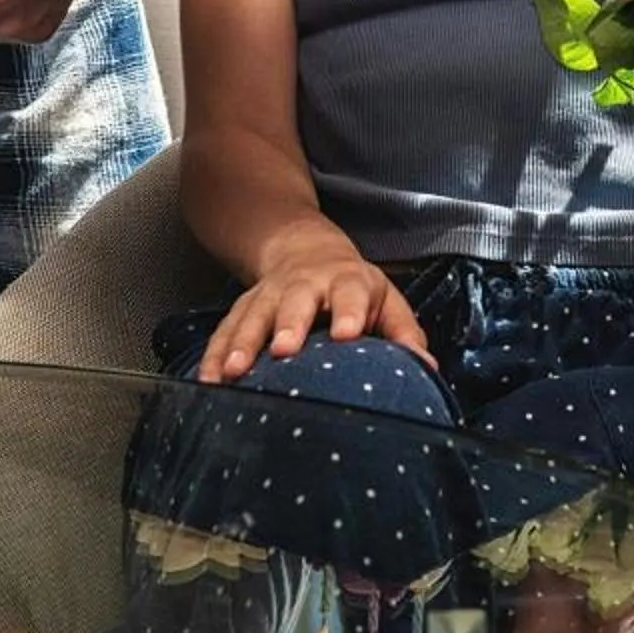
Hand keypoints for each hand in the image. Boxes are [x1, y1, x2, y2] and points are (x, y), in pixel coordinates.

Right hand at [197, 231, 430, 382]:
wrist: (304, 250)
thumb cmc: (353, 289)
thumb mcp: (384, 300)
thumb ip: (404, 333)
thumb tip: (426, 370)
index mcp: (347, 281)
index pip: (351, 293)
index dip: (349, 312)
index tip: (348, 334)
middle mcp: (304, 284)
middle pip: (296, 301)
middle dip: (289, 325)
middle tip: (284, 350)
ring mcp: (268, 295)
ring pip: (252, 316)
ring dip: (242, 344)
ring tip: (234, 373)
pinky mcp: (242, 309)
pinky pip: (224, 331)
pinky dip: (213, 355)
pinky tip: (207, 382)